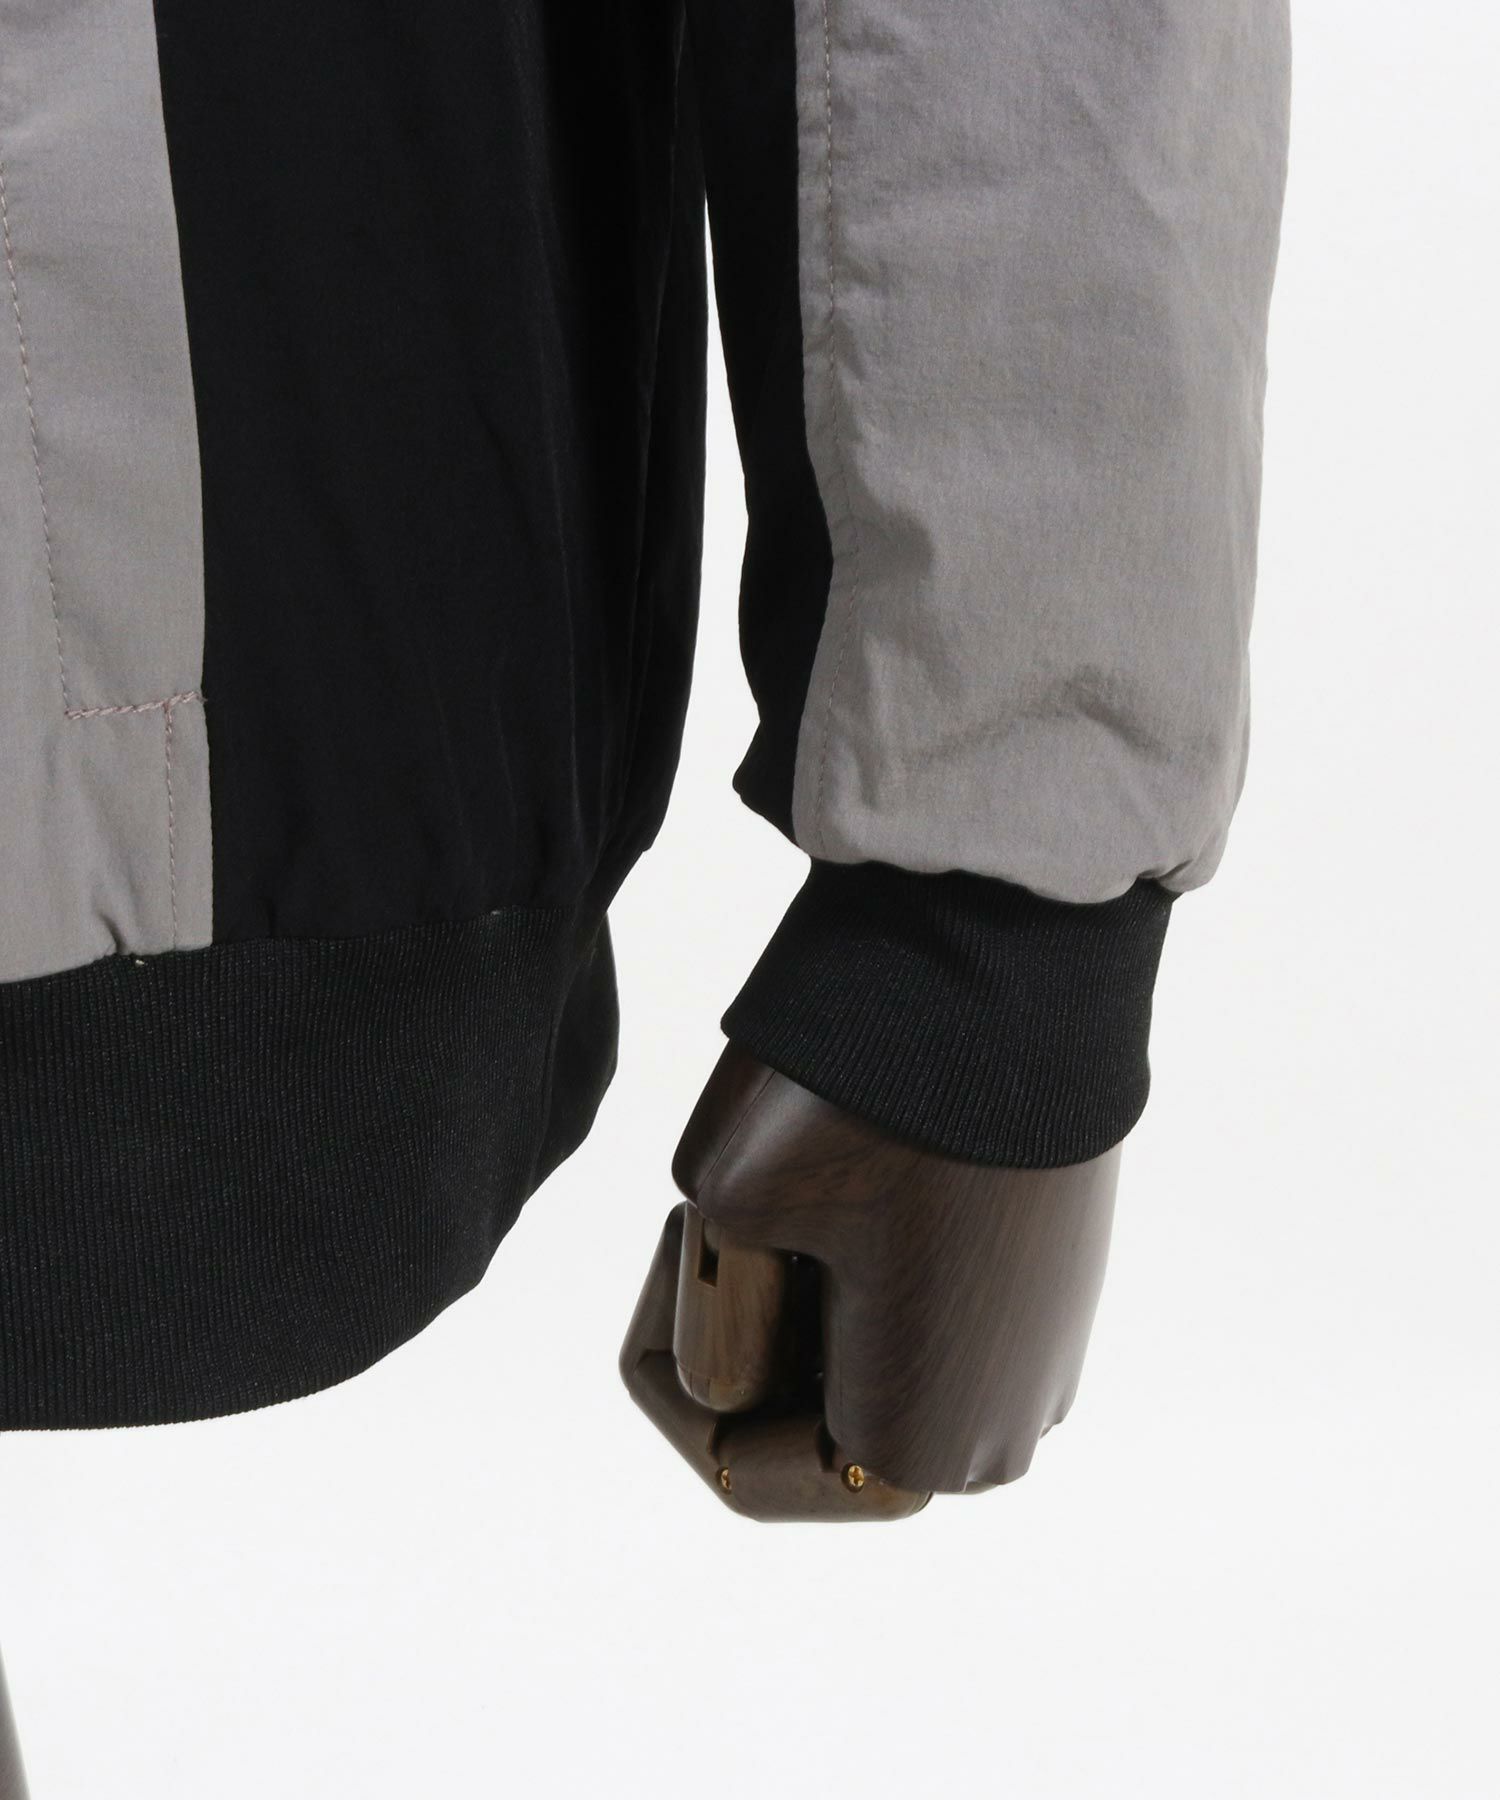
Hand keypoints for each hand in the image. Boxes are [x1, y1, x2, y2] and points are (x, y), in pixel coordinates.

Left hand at [620, 1045, 1120, 1521]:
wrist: (1016, 971)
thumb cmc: (860, 1092)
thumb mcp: (720, 1202)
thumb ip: (710, 1301)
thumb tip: (768, 1309)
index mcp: (918, 1448)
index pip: (737, 1456)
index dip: (676, 1366)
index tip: (685, 1240)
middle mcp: (1001, 1429)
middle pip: (807, 1410)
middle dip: (752, 1325)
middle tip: (732, 1207)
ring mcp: (1045, 1351)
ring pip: (869, 1349)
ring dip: (811, 1287)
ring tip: (798, 1174)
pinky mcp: (1061, 1279)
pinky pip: (933, 1301)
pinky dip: (872, 1253)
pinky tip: (864, 1159)